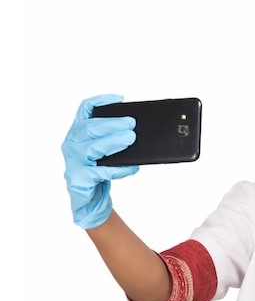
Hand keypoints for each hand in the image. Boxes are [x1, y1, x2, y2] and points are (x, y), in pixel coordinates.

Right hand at [61, 94, 138, 228]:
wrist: (92, 201)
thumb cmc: (101, 172)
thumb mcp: (108, 152)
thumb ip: (116, 139)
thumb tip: (138, 130)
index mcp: (78, 133)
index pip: (84, 110)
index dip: (100, 101)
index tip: (120, 99)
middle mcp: (71, 144)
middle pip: (89, 128)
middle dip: (112, 124)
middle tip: (132, 123)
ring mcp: (72, 162)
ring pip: (92, 148)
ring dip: (113, 142)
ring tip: (131, 138)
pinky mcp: (78, 180)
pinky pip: (99, 172)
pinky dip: (118, 169)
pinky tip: (132, 168)